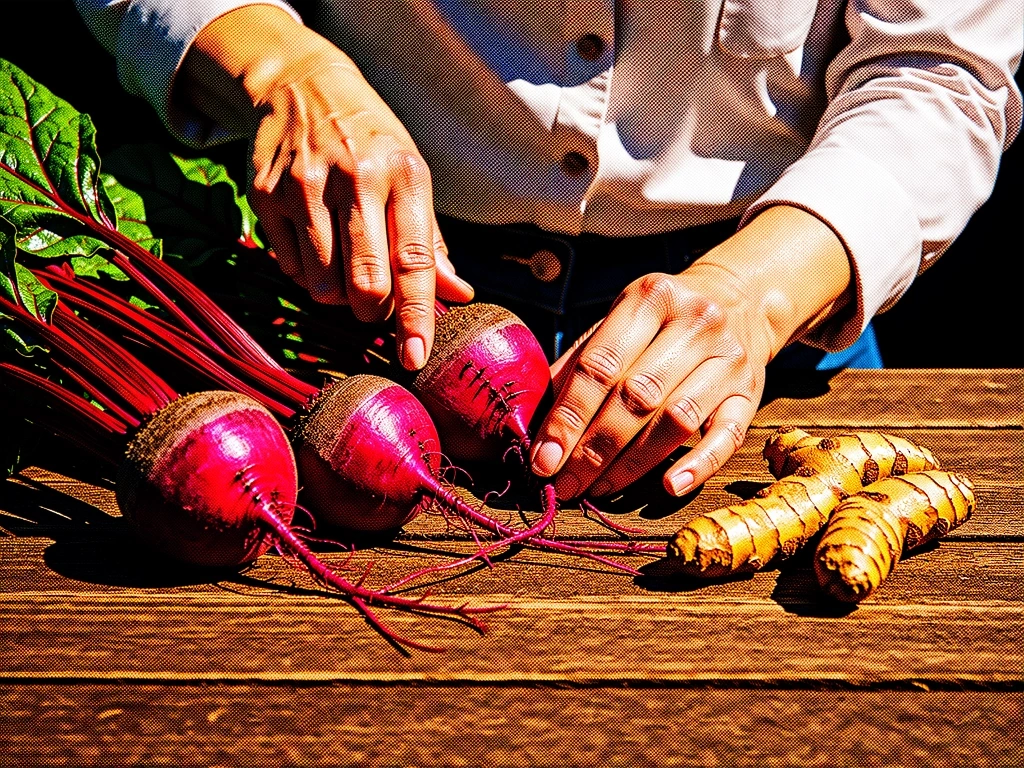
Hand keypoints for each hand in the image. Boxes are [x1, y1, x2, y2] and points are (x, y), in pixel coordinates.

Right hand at [180, 6, 472, 369]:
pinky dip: (307, 273)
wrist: (301, 84)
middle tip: (373, 303)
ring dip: (337, 294)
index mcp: (403, 174)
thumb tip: (458, 293)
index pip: (414, 262)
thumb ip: (430, 240)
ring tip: (343, 260)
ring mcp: (304, 186)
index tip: (414, 358)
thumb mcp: (411, 175)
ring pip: (322, 286)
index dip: (415, 317)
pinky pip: (290, 269)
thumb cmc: (371, 141)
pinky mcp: (265, 195)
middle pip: (365, 285)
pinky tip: (314, 241)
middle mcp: (355, 177)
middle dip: (372, 312)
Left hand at [530, 264, 771, 498]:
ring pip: (676, 419)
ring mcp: (729, 357)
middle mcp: (694, 322)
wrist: (740, 299)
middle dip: (593, 448)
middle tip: (564, 484)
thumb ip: (578, 363)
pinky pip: (728, 435)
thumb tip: (530, 419)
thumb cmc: (661, 320)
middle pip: (636, 396)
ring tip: (599, 489)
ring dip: (632, 463)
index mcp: (649, 297)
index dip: (567, 417)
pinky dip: (698, 464)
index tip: (542, 458)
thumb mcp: (619, 321)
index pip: (600, 365)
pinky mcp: (752, 391)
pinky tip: (669, 486)